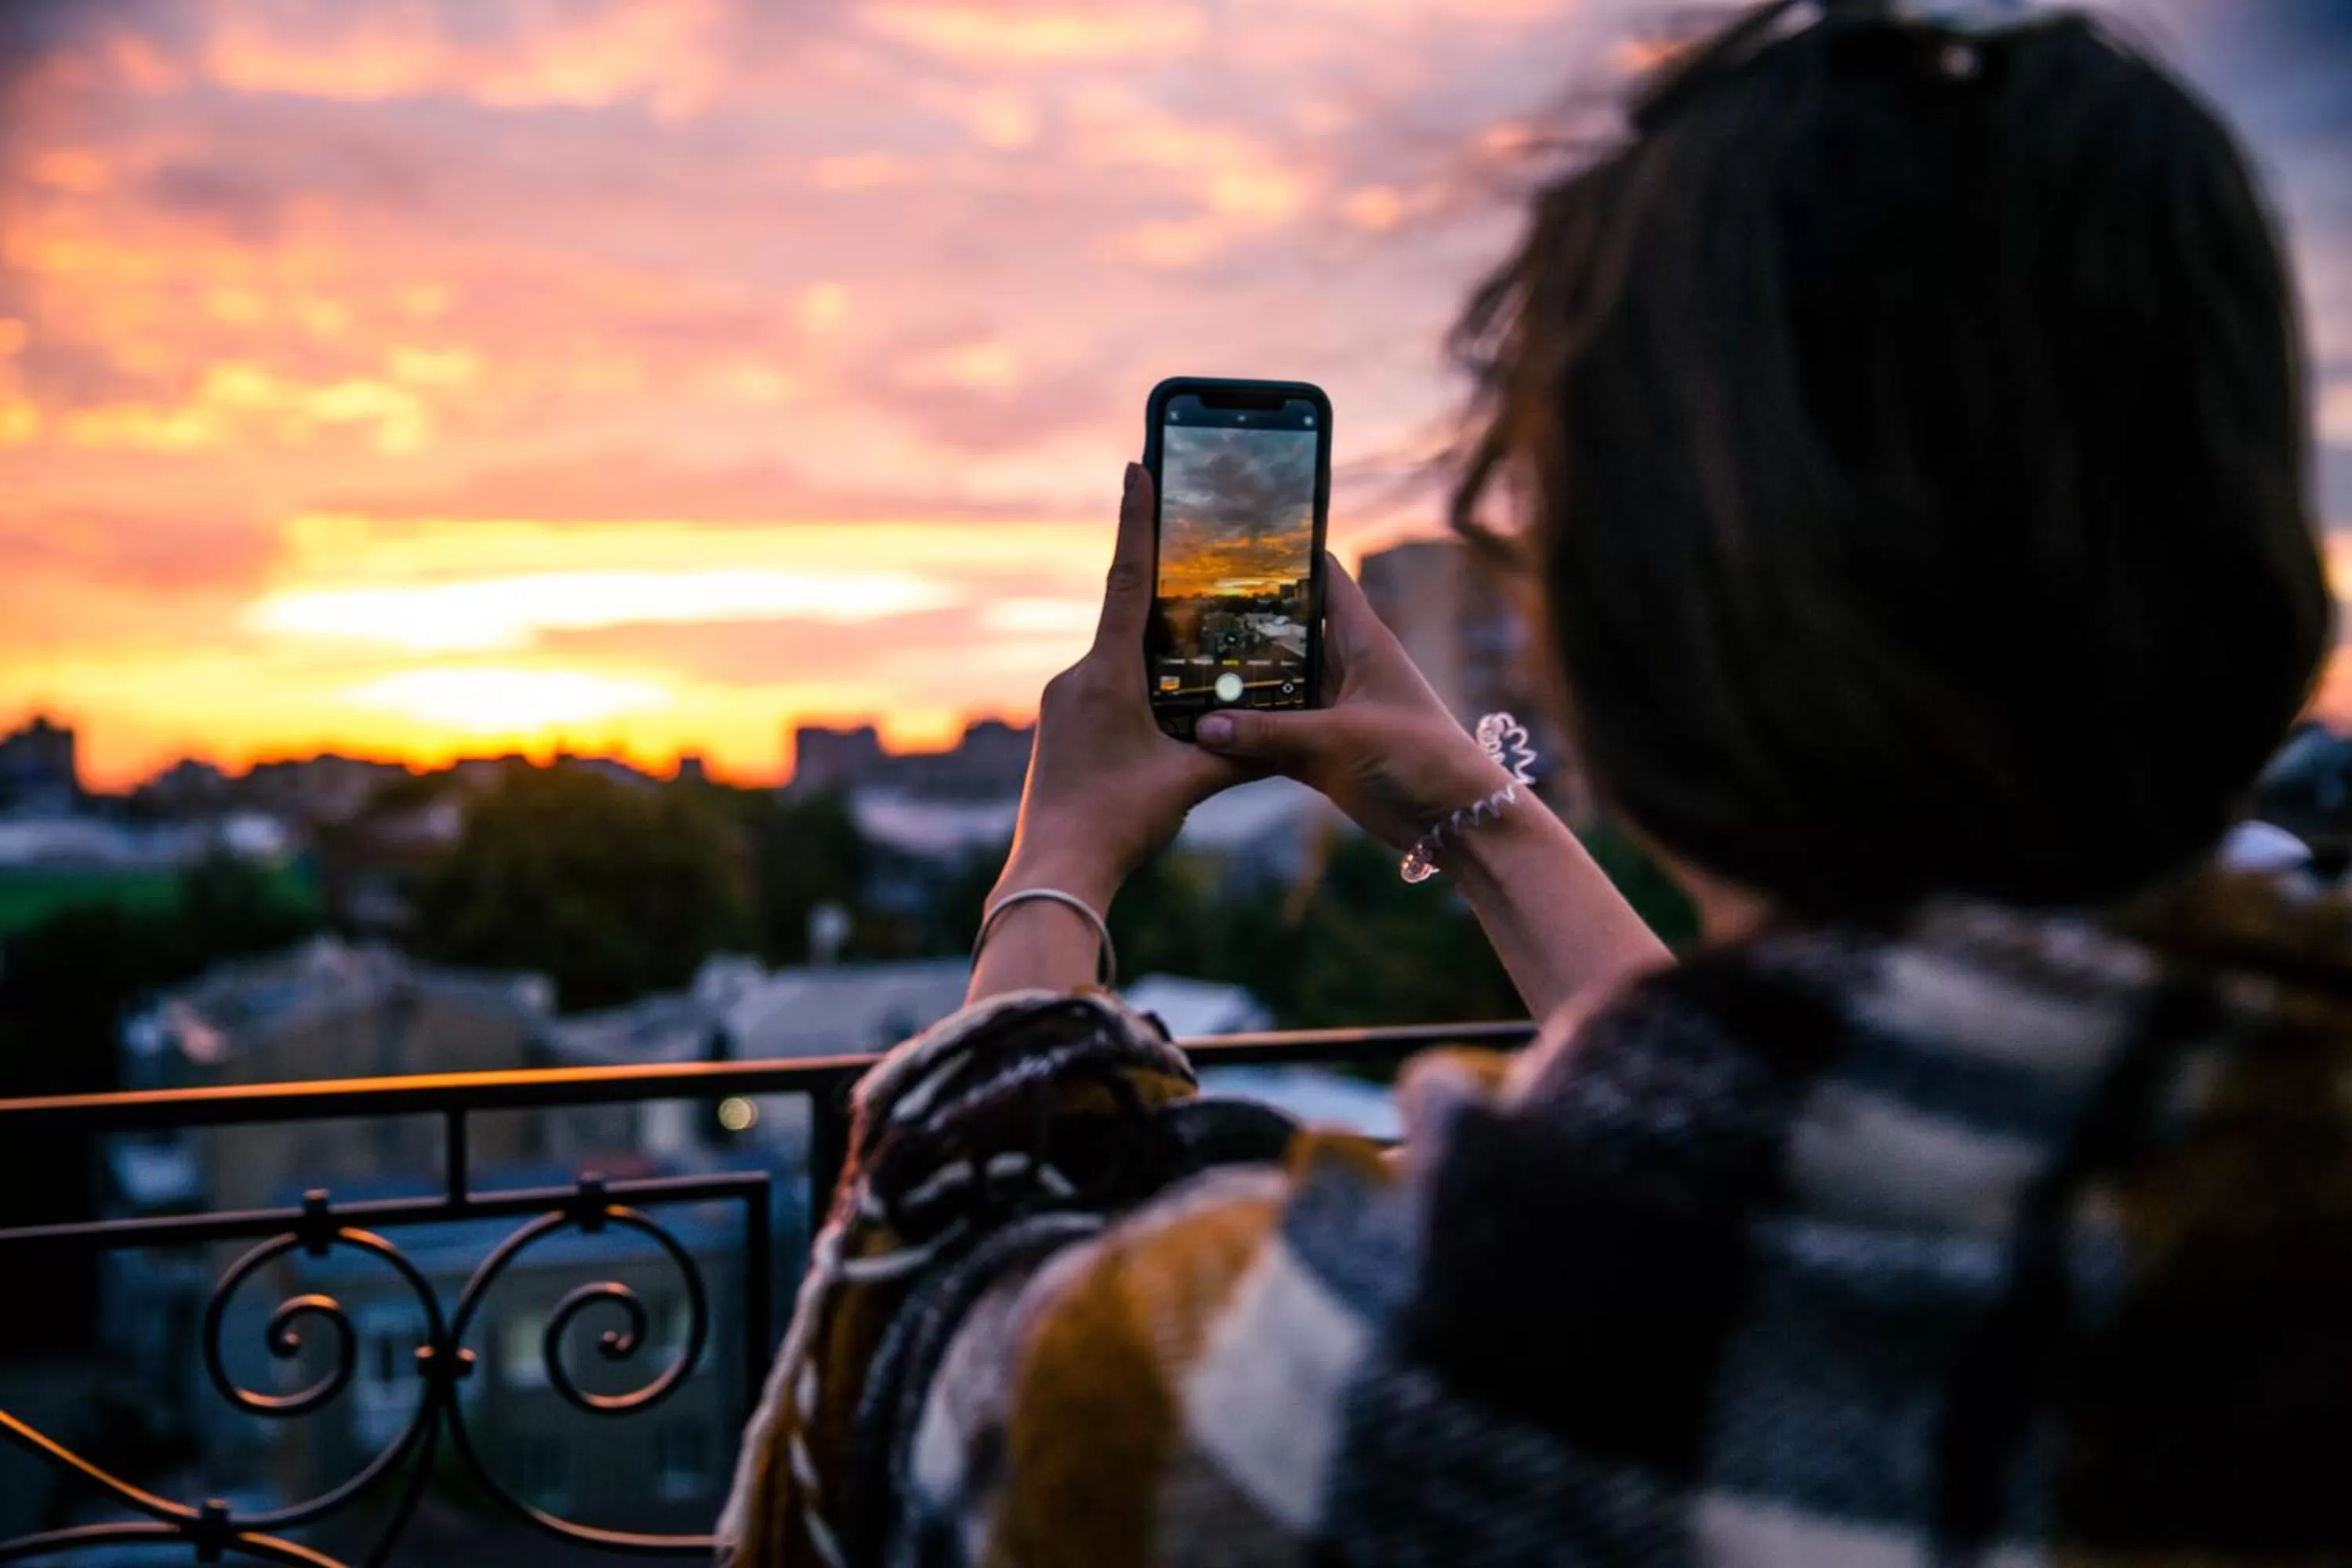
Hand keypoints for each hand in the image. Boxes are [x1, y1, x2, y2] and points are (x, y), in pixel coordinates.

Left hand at [995, 463, 1249, 909]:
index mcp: (1105, 675)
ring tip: (1197, 646)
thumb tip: (1292, 734)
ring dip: (1155, 652)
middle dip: (1164, 592)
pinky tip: (1166, 708)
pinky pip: (1104, 690)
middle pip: (1128, 619)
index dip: (1137, 521)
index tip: (1138, 466)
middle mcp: (1076, 679)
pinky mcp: (1061, 731)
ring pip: (1117, 660)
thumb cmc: (1116, 824)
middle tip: (1196, 554)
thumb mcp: (1190, 783)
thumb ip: (1241, 750)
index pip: (1127, 580)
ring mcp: (1062, 705)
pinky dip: (1138, 686)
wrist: (1053, 874)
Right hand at [1193, 556, 1510, 850]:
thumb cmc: (1418, 757)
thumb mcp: (1342, 737)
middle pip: (1285, 633)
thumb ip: (1272, 731)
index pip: (1324, 579)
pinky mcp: (1319, 751)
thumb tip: (1203, 727)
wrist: (1452, 821)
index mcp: (1361, 641)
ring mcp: (1328, 710)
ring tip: (1175, 667)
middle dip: (1240, 623)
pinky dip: (1241, 735)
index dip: (1288, 557)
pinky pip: (1271, 735)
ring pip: (1272, 687)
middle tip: (1181, 609)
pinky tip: (1197, 731)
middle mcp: (1342, 668)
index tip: (1236, 542)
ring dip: (1235, 685)